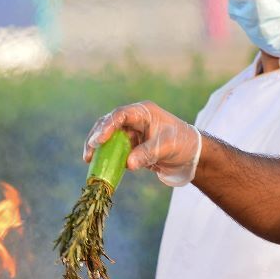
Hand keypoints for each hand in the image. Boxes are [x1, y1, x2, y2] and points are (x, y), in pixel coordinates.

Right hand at [83, 101, 201, 186]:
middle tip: (89, 152)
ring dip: (98, 147)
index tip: (99, 140)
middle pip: (109, 124)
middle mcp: (134, 120)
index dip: (107, 126)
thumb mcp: (166, 147)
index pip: (120, 115)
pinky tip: (99, 166)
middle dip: (96, 137)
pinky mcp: (130, 145)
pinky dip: (106, 156)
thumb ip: (147, 153)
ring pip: (108, 136)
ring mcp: (131, 132)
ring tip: (88, 159)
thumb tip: (128, 164)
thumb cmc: (182, 143)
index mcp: (143, 112)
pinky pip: (114, 149)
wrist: (190, 155)